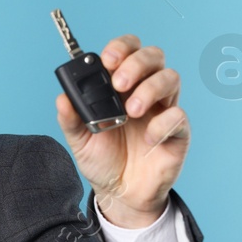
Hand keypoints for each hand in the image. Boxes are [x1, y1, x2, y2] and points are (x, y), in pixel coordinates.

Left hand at [54, 34, 189, 227]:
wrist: (120, 193)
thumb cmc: (103, 160)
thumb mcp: (79, 140)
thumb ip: (70, 119)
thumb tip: (62, 98)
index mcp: (120, 87)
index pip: (128, 52)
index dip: (121, 48)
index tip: (107, 60)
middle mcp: (145, 91)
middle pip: (153, 56)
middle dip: (136, 63)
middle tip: (118, 84)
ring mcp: (163, 109)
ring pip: (170, 77)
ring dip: (150, 88)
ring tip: (131, 111)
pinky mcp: (177, 132)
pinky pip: (179, 115)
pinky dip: (163, 122)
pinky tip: (147, 137)